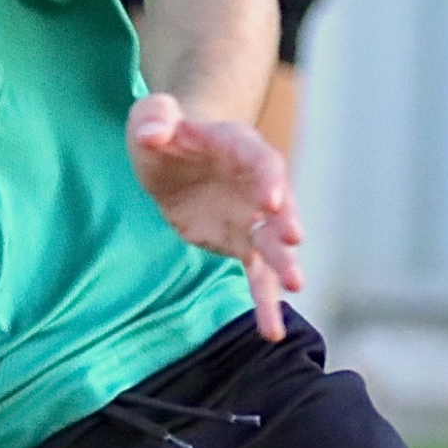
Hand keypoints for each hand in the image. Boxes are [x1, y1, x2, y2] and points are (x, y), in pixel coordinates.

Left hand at [128, 92, 302, 340]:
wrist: (175, 158)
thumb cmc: (165, 131)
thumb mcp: (152, 116)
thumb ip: (154, 118)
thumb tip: (153, 133)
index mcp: (240, 147)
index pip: (261, 161)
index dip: (268, 178)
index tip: (271, 198)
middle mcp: (258, 184)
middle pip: (279, 204)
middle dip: (286, 220)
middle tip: (293, 239)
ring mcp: (252, 217)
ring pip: (274, 244)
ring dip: (285, 263)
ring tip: (296, 285)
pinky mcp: (241, 244)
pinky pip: (258, 276)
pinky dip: (266, 302)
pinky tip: (272, 331)